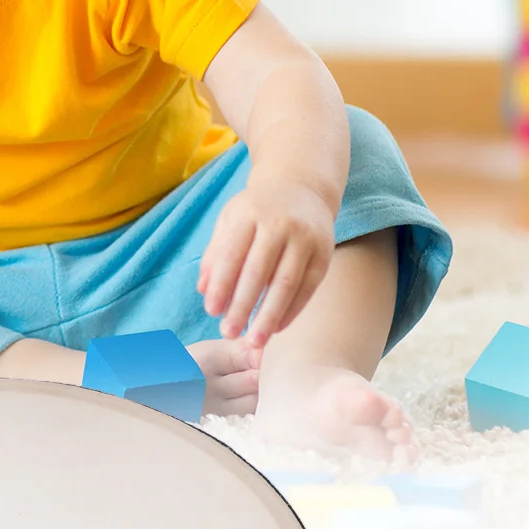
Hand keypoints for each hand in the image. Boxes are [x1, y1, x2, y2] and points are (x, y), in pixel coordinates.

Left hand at [196, 176, 334, 345]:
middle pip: (259, 272)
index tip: (211, 312)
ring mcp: (306, 237)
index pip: (232, 255)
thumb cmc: (256, 210)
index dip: (221, 286)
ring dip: (269, 316)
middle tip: (229, 333)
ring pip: (287, 283)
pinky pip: (308, 287)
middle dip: (242, 306)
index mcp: (249, 213)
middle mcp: (280, 223)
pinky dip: (292, 310)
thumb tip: (203, 291)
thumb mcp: (230, 221)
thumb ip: (215, 254)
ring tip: (254, 340)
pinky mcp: (324, 252)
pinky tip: (276, 328)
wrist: (301, 188)